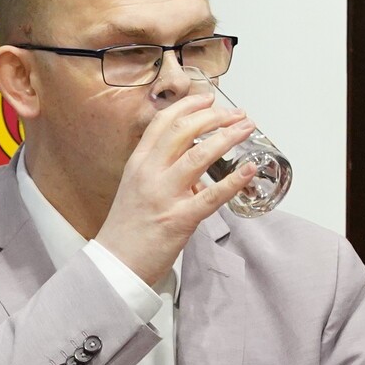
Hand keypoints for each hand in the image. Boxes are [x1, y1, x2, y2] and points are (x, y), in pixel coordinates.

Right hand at [95, 88, 257, 287]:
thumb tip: (195, 173)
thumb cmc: (126, 231)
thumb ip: (160, 174)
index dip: (188, 106)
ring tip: (246, 128)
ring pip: (200, 155)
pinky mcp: (180, 219)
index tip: (207, 98)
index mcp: (138, 164)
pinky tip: (249, 169)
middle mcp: (150, 174)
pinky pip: (212, 195)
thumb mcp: (135, 190)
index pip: (163, 123)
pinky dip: (234, 179)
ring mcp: (165, 195)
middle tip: (236, 113)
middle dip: (214, 116)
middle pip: (184, 131)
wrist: (114, 265)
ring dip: (228, 137)